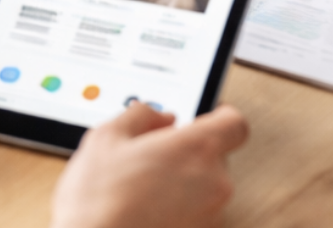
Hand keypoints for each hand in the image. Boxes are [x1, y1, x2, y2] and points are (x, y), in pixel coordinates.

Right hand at [52, 103, 249, 227]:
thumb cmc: (99, 205)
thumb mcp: (106, 139)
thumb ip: (141, 116)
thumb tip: (158, 116)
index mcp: (197, 148)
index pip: (234, 123)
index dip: (220, 117)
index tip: (206, 117)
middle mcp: (213, 183)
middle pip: (216, 157)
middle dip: (189, 154)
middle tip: (154, 159)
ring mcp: (211, 216)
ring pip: (205, 189)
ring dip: (183, 186)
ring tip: (142, 192)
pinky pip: (196, 216)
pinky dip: (179, 212)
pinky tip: (146, 213)